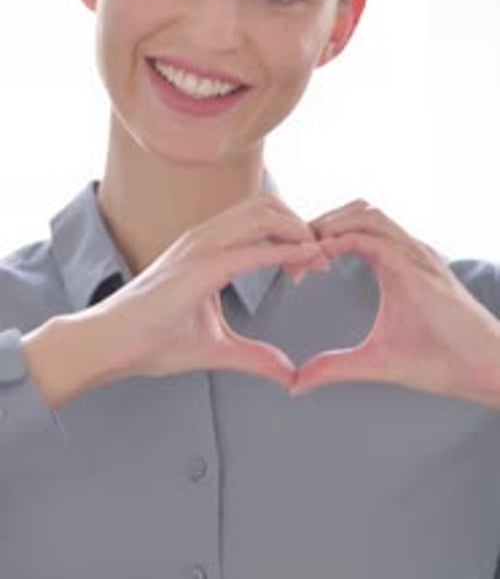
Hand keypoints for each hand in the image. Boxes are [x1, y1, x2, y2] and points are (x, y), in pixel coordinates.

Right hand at [94, 194, 323, 390]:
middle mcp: (204, 238)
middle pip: (267, 205)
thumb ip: (255, 357)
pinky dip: (284, 251)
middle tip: (320, 259)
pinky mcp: (199, 268)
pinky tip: (304, 261)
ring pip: (262, 214)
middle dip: (301, 226)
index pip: (260, 221)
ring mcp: (200, 247)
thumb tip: (287, 373)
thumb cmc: (150, 340)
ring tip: (316, 258)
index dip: (293, 235)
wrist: (109, 345)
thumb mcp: (216, 348)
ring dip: (297, 231)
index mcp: (207, 248)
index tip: (313, 264)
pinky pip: (251, 249)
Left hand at [290, 200, 499, 407]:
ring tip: (304, 252)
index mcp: (393, 263)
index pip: (349, 230)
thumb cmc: (437, 361)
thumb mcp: (373, 362)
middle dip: (319, 225)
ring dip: (330, 226)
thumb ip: (334, 367)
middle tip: (290, 255)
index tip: (294, 269)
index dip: (317, 241)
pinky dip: (347, 240)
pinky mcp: (421, 268)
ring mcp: (415, 255)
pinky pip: (378, 239)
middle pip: (354, 212)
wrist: (481, 370)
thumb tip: (295, 384)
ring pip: (366, 215)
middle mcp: (405, 250)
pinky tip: (324, 257)